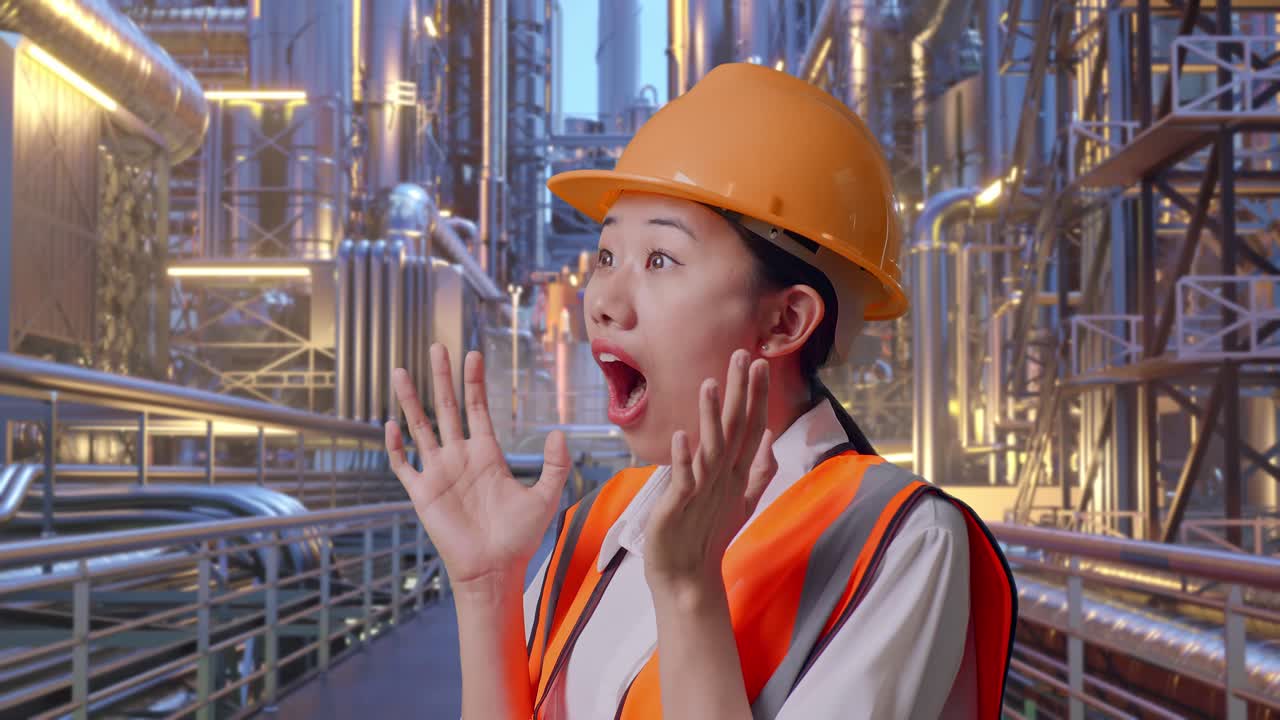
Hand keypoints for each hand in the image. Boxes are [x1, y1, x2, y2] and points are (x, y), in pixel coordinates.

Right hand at [385, 344, 570, 593]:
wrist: (494, 570)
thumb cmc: (520, 538)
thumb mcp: (546, 497)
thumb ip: (554, 465)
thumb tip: (558, 434)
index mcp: (487, 454)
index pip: (477, 408)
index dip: (474, 382)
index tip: (473, 354)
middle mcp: (460, 457)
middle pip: (446, 408)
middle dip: (442, 377)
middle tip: (437, 346)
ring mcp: (439, 473)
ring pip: (421, 427)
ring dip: (410, 400)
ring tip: (401, 371)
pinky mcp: (423, 493)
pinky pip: (404, 465)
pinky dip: (396, 446)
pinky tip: (390, 424)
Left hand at [643, 349, 776, 596]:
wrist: (687, 577)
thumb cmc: (708, 535)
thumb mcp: (740, 500)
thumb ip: (759, 470)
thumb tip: (771, 440)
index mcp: (735, 473)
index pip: (752, 427)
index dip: (756, 396)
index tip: (760, 362)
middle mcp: (723, 478)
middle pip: (736, 430)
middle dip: (740, 393)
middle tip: (744, 356)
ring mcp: (703, 491)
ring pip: (711, 448)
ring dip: (711, 417)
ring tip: (709, 384)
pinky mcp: (679, 505)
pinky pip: (683, 478)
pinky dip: (683, 458)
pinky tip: (682, 435)